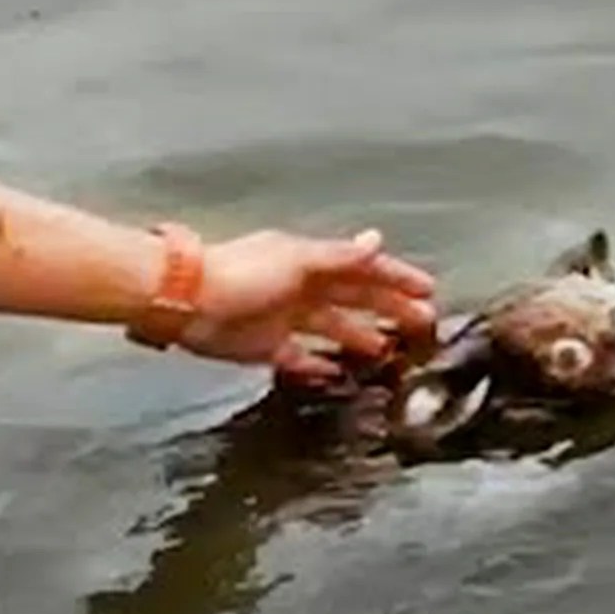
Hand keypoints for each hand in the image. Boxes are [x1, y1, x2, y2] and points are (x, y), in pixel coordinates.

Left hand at [177, 227, 438, 377]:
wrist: (186, 300)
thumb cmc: (241, 274)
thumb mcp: (296, 260)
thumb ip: (338, 256)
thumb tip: (376, 239)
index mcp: (310, 261)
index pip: (363, 268)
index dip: (396, 278)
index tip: (428, 291)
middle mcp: (301, 287)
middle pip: (354, 298)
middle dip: (388, 308)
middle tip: (423, 326)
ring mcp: (284, 318)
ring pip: (333, 327)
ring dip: (361, 337)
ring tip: (391, 352)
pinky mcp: (266, 347)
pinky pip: (301, 358)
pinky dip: (321, 365)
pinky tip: (340, 374)